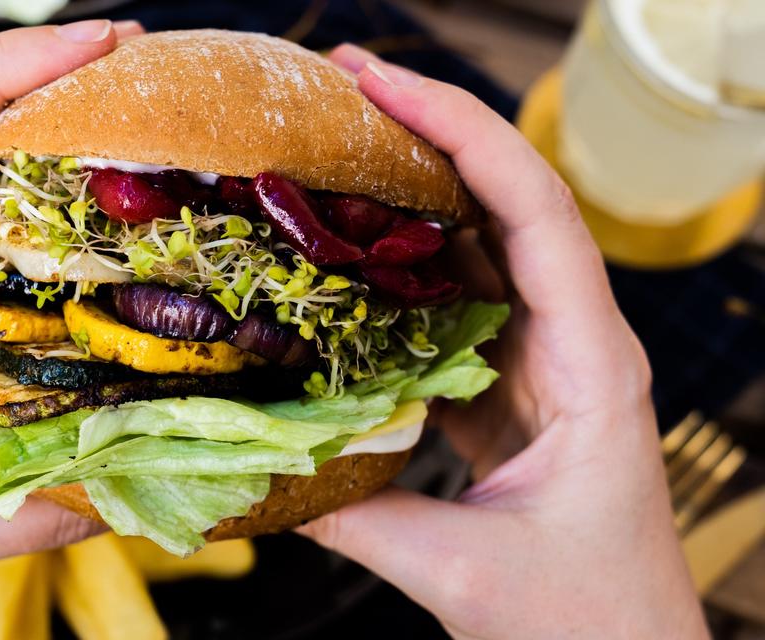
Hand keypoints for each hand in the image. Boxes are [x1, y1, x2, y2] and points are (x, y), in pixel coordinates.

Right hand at [301, 44, 706, 639]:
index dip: (461, 135)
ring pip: (482, 247)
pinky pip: (457, 304)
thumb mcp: (462, 572)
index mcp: (591, 367)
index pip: (534, 213)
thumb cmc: (585, 622)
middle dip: (429, 133)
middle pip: (508, 204)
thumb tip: (253, 473)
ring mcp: (543, 364)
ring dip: (414, 191)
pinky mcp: (510, 390)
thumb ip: (355, 516)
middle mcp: (575, 345)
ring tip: (334, 148)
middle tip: (340, 87)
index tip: (381, 87)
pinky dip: (402, 266)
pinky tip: (347, 253)